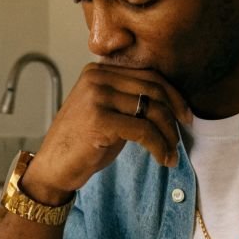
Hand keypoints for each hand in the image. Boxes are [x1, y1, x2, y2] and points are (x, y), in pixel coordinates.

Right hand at [23, 64, 191, 204]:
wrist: (53, 167)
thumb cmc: (82, 144)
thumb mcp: (107, 112)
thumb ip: (129, 99)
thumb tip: (171, 103)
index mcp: (98, 71)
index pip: (149, 75)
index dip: (173, 96)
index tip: (185, 116)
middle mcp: (96, 78)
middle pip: (153, 89)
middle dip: (174, 115)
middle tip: (181, 137)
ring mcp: (96, 96)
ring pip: (152, 109)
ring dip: (168, 135)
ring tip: (171, 153)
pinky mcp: (99, 119)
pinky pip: (143, 130)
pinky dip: (159, 146)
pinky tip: (162, 158)